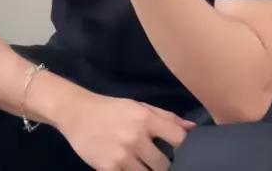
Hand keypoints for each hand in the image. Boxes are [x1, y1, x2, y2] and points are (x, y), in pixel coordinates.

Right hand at [57, 89, 194, 170]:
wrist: (77, 113)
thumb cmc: (112, 109)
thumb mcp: (139, 106)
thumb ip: (166, 117)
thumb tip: (193, 129)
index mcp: (145, 119)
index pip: (177, 139)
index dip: (186, 150)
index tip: (188, 155)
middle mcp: (136, 138)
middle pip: (164, 165)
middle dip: (166, 168)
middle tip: (164, 166)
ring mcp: (122, 155)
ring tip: (148, 167)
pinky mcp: (108, 169)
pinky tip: (131, 170)